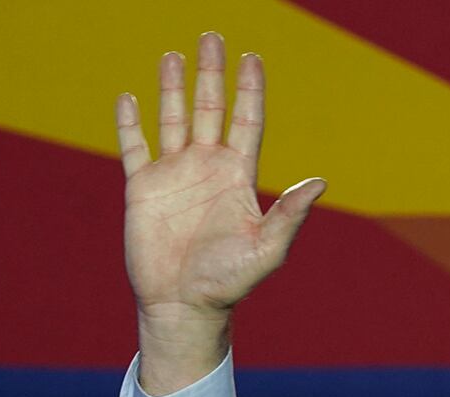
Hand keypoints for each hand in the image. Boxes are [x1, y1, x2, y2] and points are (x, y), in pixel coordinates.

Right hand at [116, 32, 324, 393]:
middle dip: (212, 73)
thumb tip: (320, 182)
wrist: (184, 306)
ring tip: (173, 54)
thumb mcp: (266, 249)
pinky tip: (130, 98)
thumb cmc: (228, 283)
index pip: (246, 122)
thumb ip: (290, 214)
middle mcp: (207, 168)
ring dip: (172, 87)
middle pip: (211, 109)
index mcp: (237, 177)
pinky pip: (135, 147)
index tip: (252, 58)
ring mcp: (174, 175)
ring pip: (173, 119)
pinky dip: (130, 122)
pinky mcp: (143, 188)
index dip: (250, 90)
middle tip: (212, 37)